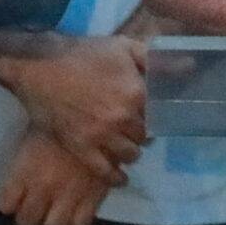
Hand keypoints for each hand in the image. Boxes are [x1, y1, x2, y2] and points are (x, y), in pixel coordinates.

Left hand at [0, 130, 117, 224]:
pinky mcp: (93, 197)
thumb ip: (23, 165)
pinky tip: (78, 210)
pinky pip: (80, 224)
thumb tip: (19, 184)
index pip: (6, 205)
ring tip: (58, 214)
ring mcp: (68, 195)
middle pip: (26, 221)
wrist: (97, 113)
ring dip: (53, 223)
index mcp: (23, 172)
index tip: (16, 200)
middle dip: (30, 216)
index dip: (11, 204)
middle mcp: (42, 188)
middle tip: (37, 208)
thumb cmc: (59, 119)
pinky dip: (77, 221)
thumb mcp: (32, 137)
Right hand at [5, 36, 146, 182]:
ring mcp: (101, 135)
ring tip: (126, 149)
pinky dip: (115, 177)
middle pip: (144, 136)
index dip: (154, 116)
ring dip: (131, 153)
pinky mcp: (81, 147)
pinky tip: (120, 178)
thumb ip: (154, 59)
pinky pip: (104, 171)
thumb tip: (185, 67)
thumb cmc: (83, 53)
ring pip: (129, 155)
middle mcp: (123, 118)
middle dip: (141, 134)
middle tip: (136, 133)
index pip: (157, 115)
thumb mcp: (123, 46)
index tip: (149, 117)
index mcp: (136, 93)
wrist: (40, 65)